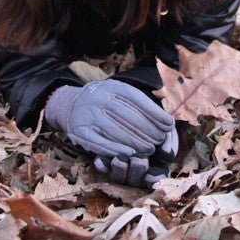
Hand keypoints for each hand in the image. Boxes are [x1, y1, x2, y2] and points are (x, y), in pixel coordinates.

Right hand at [44, 79, 173, 158]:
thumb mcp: (118, 92)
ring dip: (135, 142)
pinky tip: (130, 153)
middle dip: (147, 130)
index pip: (137, 99)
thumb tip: (167, 120)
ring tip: (149, 149)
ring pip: (115, 130)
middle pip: (127, 115)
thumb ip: (139, 102)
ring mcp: (87, 115)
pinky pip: (100, 142)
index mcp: (112, 86)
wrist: (70, 104)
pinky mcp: (79, 131)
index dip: (154, 113)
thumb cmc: (104, 100)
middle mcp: (98, 98)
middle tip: (160, 141)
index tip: (168, 125)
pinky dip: (116, 149)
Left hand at [94, 127, 178, 187]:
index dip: (153, 180)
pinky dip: (102, 165)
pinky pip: (102, 166)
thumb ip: (170, 142)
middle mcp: (136, 168)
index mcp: (154, 165)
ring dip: (119, 171)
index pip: (155, 178)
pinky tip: (101, 160)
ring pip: (118, 176)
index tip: (151, 175)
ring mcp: (120, 164)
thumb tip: (167, 157)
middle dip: (136, 173)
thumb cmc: (155, 121)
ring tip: (120, 160)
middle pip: (135, 180)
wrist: (136, 108)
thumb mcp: (166, 129)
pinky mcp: (105, 156)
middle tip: (139, 159)